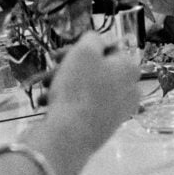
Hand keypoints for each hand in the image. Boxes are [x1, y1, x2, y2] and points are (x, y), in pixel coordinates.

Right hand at [44, 32, 139, 153]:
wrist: (69, 136)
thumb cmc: (79, 88)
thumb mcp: (84, 51)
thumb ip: (93, 39)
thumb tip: (96, 41)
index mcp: (130, 69)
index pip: (108, 48)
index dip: (82, 48)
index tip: (61, 53)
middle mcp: (130, 90)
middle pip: (97, 69)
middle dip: (69, 67)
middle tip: (50, 68)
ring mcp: (118, 111)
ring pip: (88, 88)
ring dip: (64, 84)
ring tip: (43, 89)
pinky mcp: (104, 128)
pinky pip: (85, 107)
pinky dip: (68, 102)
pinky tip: (47, 104)